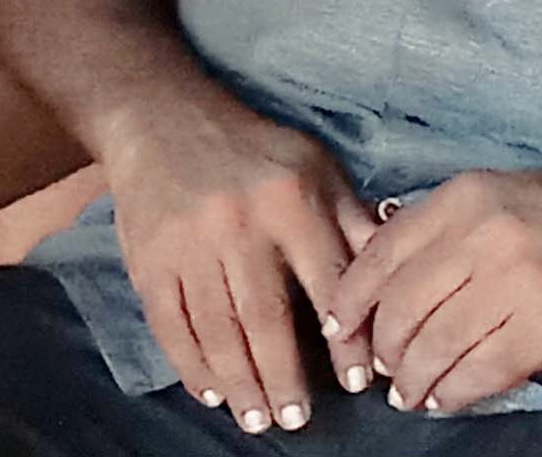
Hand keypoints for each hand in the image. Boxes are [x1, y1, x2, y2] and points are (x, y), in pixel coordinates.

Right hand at [103, 91, 379, 434]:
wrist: (164, 120)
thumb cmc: (254, 149)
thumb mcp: (315, 165)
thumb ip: (352, 219)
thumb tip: (392, 271)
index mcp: (291, 198)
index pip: (327, 279)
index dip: (345, 336)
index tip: (357, 381)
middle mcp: (240, 223)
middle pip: (265, 318)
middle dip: (284, 377)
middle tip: (296, 421)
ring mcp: (189, 244)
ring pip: (218, 331)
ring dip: (240, 383)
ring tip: (258, 419)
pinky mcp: (149, 261)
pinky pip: (172, 326)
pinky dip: (192, 365)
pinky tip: (212, 390)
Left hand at [324, 161, 541, 413]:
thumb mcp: (510, 193)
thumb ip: (450, 225)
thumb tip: (387, 271)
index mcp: (468, 195)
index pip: (380, 253)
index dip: (350, 300)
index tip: (340, 329)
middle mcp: (482, 233)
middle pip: (398, 308)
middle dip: (380, 349)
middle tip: (383, 369)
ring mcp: (513, 282)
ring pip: (430, 348)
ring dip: (412, 381)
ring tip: (412, 392)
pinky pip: (475, 375)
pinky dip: (451, 394)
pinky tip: (448, 396)